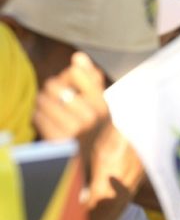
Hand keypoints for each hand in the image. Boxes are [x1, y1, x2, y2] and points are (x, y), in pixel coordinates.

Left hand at [33, 52, 109, 167]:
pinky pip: (36, 116)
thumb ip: (91, 79)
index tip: (72, 86)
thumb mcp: (98, 105)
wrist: (88, 162)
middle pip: (54, 85)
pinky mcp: (57, 141)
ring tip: (50, 110)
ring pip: (42, 99)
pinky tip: (46, 122)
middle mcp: (91, 118)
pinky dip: (38, 117)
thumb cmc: (91, 128)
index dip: (68, 76)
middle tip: (56, 99)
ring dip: (42, 103)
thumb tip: (78, 57)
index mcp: (103, 106)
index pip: (76, 73)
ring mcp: (74, 130)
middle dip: (51, 90)